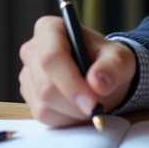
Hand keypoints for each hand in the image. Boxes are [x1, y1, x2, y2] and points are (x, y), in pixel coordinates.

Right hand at [18, 16, 136, 126]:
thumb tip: (98, 83)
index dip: (70, 82)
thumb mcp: (120, 59)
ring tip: (90, 102)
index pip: (51, 57)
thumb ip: (113, 67)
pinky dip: (66, 118)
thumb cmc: (108, 61)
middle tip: (97, 106)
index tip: (92, 101)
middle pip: (45, 86)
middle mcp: (33, 50)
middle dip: (75, 103)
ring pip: (43, 105)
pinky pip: (44, 116)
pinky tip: (78, 107)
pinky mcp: (29, 96)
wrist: (102, 75)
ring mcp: (28, 74)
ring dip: (72, 112)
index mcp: (50, 29)